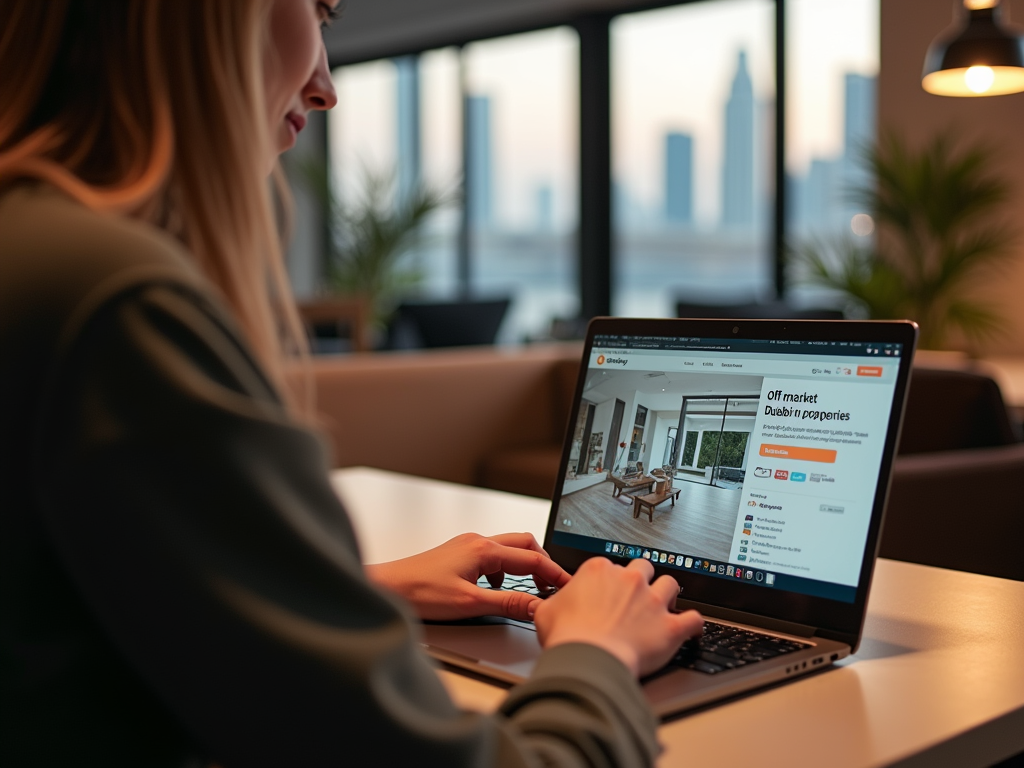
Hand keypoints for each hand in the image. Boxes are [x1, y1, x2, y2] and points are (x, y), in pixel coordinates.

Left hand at [365, 532, 569, 621]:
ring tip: (528, 591)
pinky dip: (503, 572)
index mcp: (484, 549)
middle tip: (553, 586)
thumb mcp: (471, 603)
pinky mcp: (458, 555)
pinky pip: (492, 558)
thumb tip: (537, 606)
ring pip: (508, 550)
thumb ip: (508, 604)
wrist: (387, 588)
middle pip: (524, 545)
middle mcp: (477, 542)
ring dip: (522, 568)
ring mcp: (467, 546)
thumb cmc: (419, 591)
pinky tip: (496, 591)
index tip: (569, 587)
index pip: (532, 559)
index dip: (554, 574)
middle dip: (542, 564)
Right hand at [533, 557, 702, 676]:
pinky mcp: (670, 626)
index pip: (611, 566)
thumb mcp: (546, 611)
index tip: (607, 594)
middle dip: (642, 580)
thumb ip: (553, 601)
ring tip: (664, 607)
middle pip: (644, 567)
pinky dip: (694, 624)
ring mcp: (653, 601)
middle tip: (636, 597)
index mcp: (600, 570)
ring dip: (668, 595)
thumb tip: (551, 603)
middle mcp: (630, 579)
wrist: (588, 660)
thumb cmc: (566, 636)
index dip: (609, 581)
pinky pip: (694, 619)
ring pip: (671, 584)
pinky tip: (692, 629)